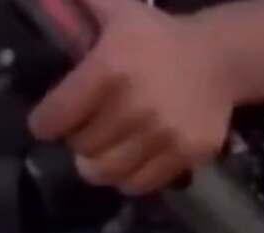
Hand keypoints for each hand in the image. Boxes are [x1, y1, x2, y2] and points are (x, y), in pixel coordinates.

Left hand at [28, 0, 232, 195]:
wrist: (218, 61)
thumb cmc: (158, 37)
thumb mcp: (116, 7)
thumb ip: (80, 2)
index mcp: (109, 68)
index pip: (58, 115)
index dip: (45, 124)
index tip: (46, 125)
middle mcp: (133, 105)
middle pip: (81, 146)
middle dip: (77, 141)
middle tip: (84, 132)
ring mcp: (161, 135)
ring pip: (106, 171)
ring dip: (97, 165)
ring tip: (101, 153)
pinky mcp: (183, 156)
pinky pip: (138, 183)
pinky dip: (126, 178)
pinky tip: (127, 161)